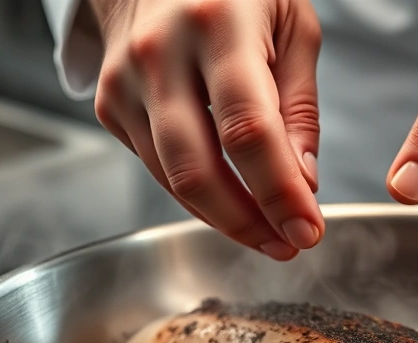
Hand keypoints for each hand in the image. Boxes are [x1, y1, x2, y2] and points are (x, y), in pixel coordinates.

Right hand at [86, 0, 322, 259]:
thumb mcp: (293, 26)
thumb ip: (299, 106)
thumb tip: (302, 183)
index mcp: (217, 24)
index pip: (248, 131)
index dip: (279, 192)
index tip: (308, 230)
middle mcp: (160, 53)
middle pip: (197, 169)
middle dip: (248, 222)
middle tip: (288, 242)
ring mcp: (125, 81)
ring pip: (173, 180)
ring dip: (226, 218)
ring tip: (269, 229)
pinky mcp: (108, 104)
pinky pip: (157, 168)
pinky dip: (198, 194)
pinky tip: (232, 196)